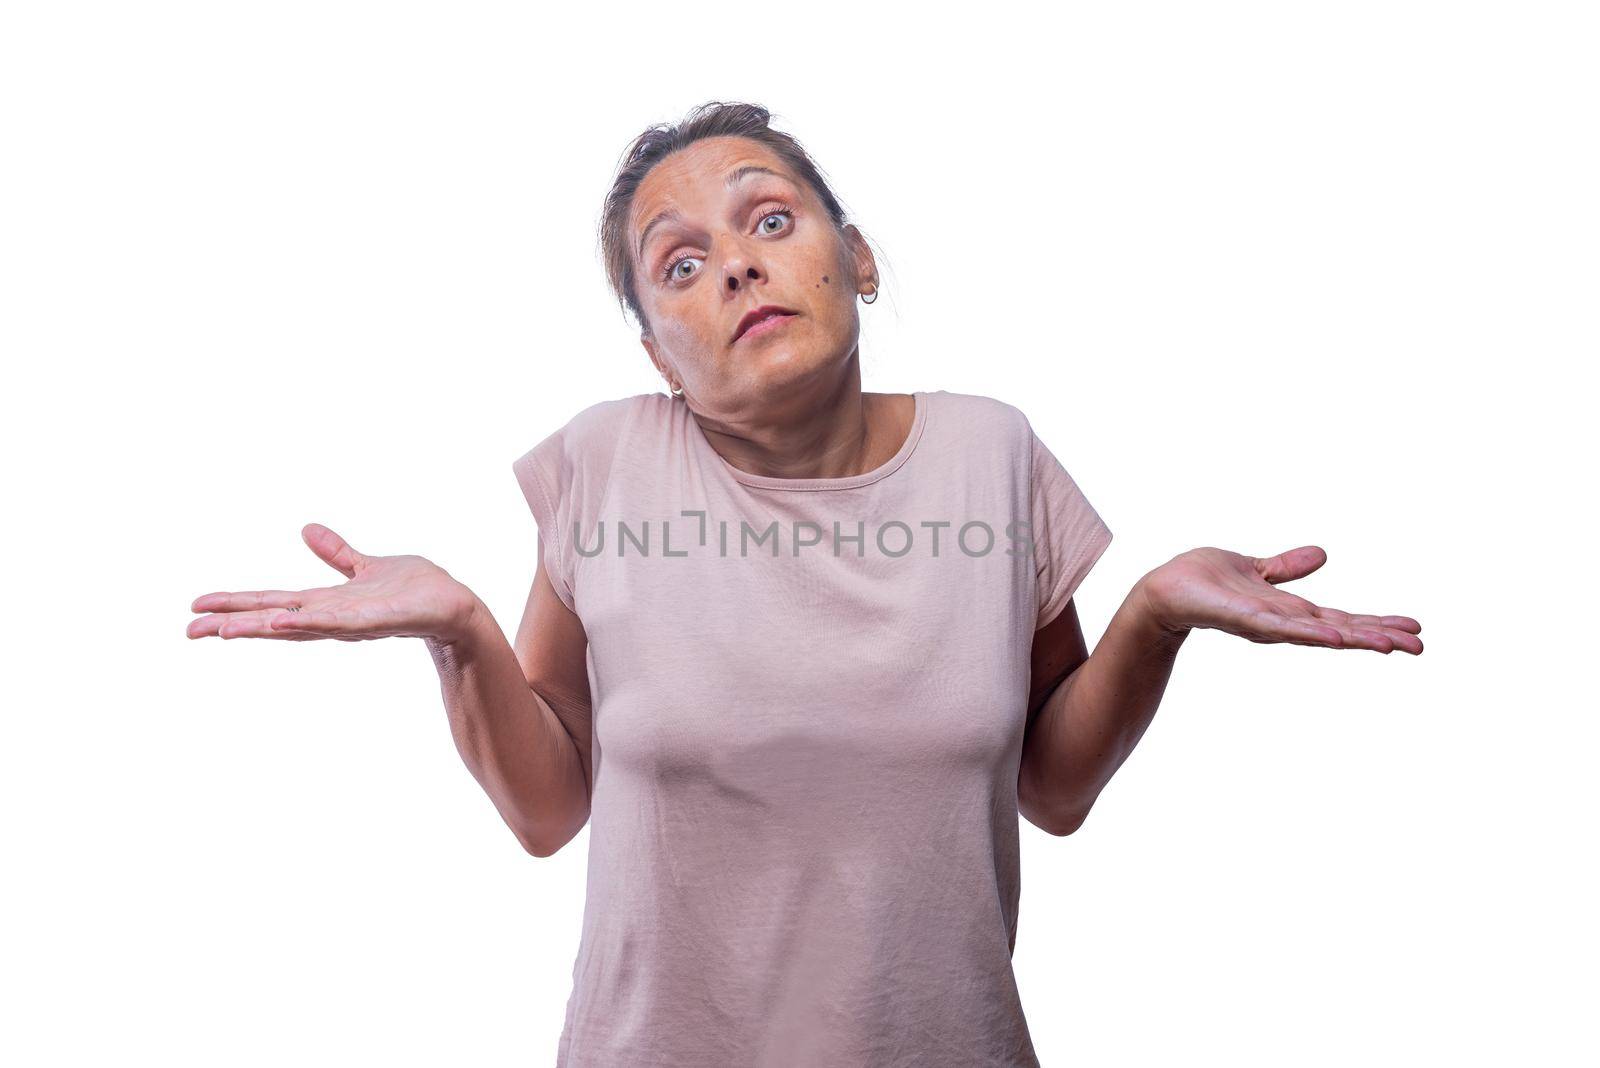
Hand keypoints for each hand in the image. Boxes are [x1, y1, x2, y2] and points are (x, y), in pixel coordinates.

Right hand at [186, 523, 481, 643]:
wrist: (456, 607)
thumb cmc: (416, 591)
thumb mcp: (367, 567)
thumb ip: (336, 554)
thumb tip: (306, 529)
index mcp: (325, 604)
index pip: (271, 603)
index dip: (235, 604)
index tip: (196, 608)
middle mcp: (331, 617)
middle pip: (272, 620)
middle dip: (232, 624)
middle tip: (189, 630)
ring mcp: (351, 622)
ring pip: (298, 626)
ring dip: (261, 627)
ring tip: (224, 630)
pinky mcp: (376, 622)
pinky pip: (338, 623)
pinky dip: (310, 623)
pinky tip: (283, 621)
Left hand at [1135, 545, 1422, 653]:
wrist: (1162, 589)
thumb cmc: (1203, 581)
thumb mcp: (1256, 570)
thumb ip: (1286, 568)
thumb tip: (1323, 554)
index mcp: (1288, 611)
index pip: (1341, 619)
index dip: (1376, 624)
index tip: (1413, 630)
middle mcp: (1281, 622)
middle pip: (1339, 630)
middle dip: (1378, 637)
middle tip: (1421, 646)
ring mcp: (1262, 623)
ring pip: (1315, 633)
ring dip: (1353, 638)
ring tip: (1390, 645)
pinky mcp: (1239, 617)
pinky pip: (1276, 627)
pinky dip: (1305, 632)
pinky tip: (1333, 637)